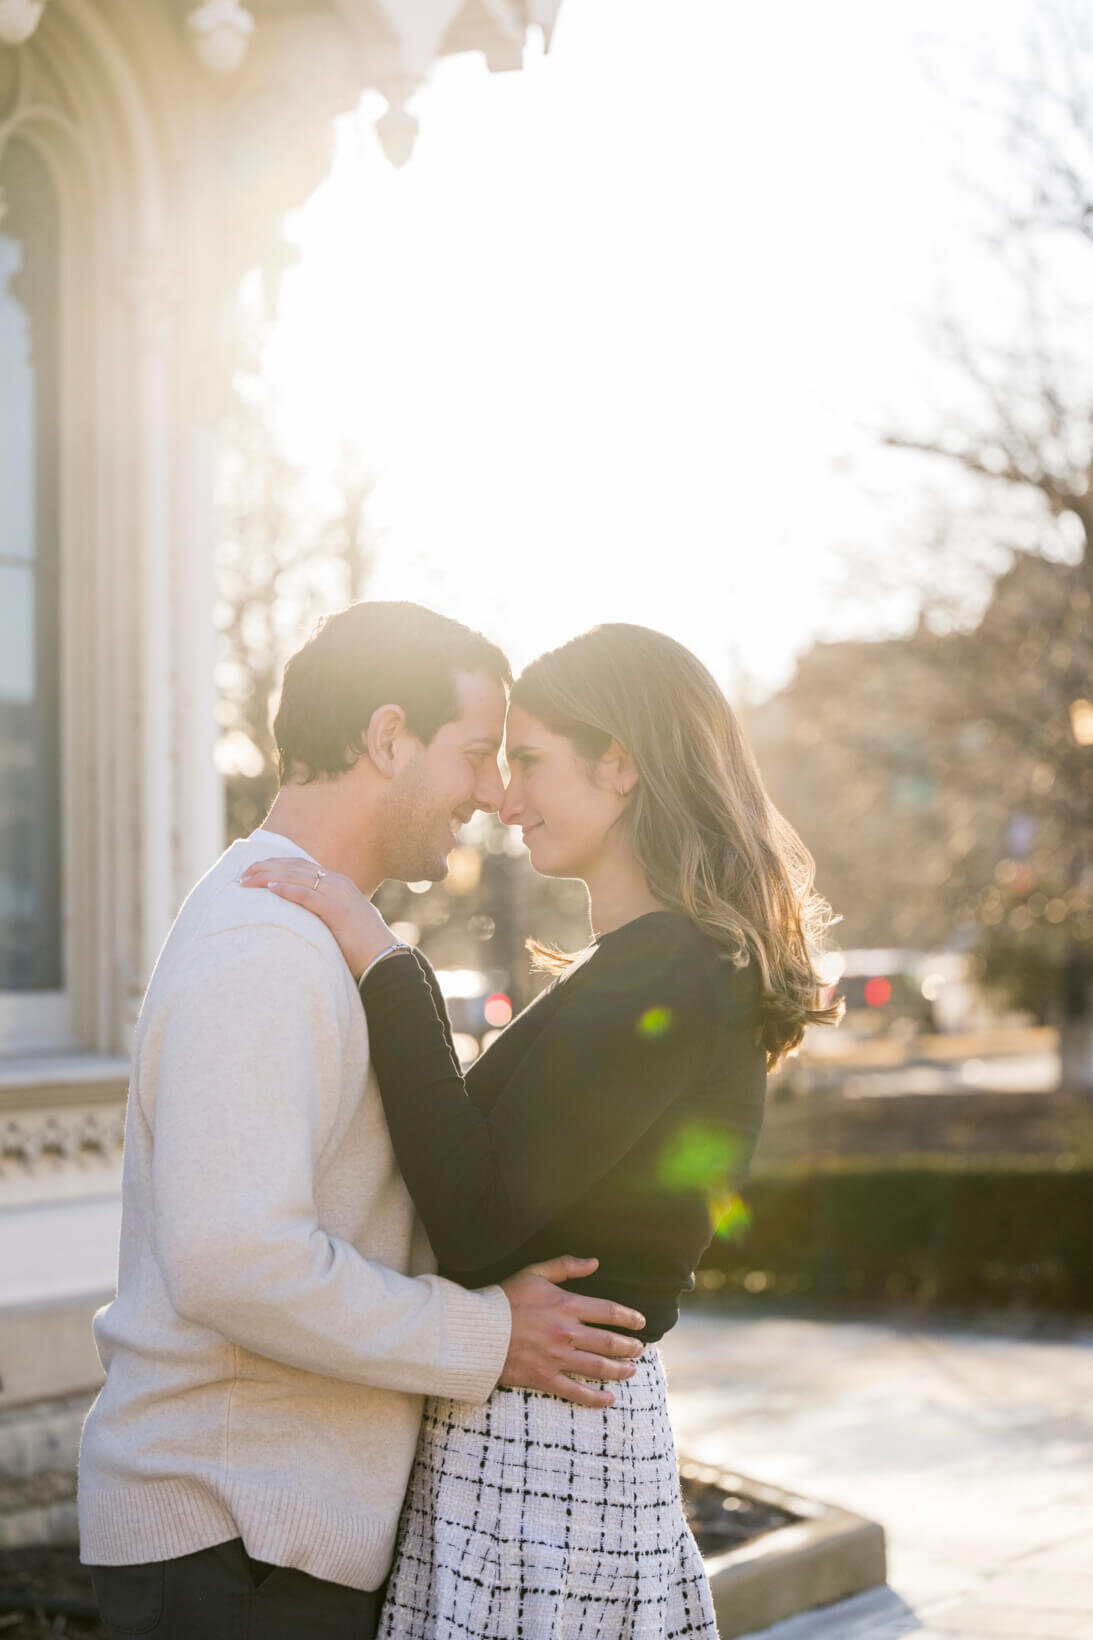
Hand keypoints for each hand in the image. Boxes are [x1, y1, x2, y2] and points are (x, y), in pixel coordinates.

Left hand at [239, 858, 397, 978]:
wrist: (384, 957)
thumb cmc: (362, 945)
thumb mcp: (340, 921)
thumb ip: (323, 912)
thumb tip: (300, 917)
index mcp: (338, 883)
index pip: (301, 866)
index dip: (275, 865)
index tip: (253, 870)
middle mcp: (337, 883)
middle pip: (294, 867)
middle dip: (265, 868)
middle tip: (241, 874)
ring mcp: (338, 894)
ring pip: (297, 877)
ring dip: (268, 877)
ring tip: (246, 881)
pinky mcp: (337, 910)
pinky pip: (307, 896)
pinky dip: (287, 890)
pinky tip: (270, 889)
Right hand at [498, 1255, 645, 1409]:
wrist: (477, 1330)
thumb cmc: (504, 1299)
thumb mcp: (534, 1273)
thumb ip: (565, 1266)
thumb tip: (594, 1262)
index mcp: (566, 1305)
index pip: (608, 1312)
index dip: (628, 1317)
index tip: (641, 1323)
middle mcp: (567, 1333)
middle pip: (608, 1342)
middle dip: (628, 1347)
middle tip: (639, 1349)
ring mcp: (557, 1357)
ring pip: (598, 1367)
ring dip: (619, 1370)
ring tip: (631, 1371)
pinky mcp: (544, 1377)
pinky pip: (575, 1391)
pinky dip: (595, 1397)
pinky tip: (609, 1399)